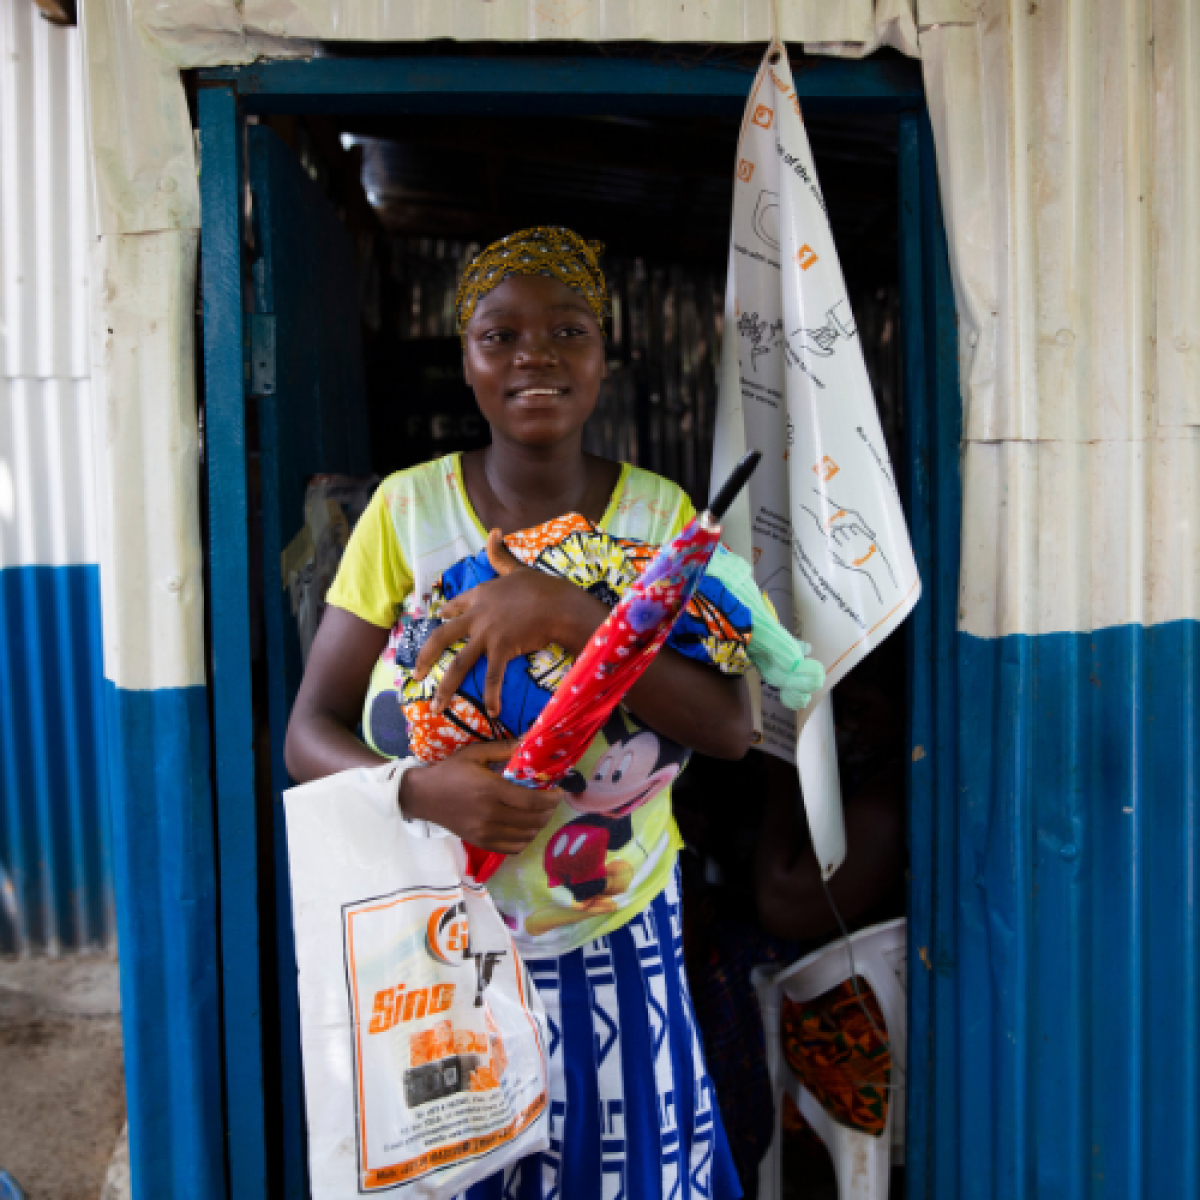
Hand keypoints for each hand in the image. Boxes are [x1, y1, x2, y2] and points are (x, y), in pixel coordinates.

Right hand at [398, 740, 563, 853]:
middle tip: (551, 801)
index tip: (559, 791)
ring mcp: (485, 832)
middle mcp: (490, 815)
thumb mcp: (476, 753)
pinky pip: (513, 848)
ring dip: (539, 825)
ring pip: (526, 836)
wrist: (423, 796)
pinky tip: (526, 827)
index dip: (551, 799)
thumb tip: (529, 741)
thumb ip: (504, 749)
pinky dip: (525, 839)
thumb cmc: (450, 771)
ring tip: (541, 812)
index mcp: (490, 790)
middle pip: (533, 820)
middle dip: (549, 811)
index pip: (532, 801)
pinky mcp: (480, 842)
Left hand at [414, 528, 605, 715]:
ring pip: (459, 663)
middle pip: (442, 637)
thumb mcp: (516, 567)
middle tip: (415, 674)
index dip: (444, 614)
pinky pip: (493, 676)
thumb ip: (500, 554)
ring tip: (435, 707)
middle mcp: (477, 614)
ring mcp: (487, 633)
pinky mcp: (502, 648)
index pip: (455, 606)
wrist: (559, 603)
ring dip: (446, 688)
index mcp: (480, 594)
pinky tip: (491, 711)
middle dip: (426, 657)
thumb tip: (494, 530)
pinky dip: (492, 696)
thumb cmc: (541, 586)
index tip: (436, 618)